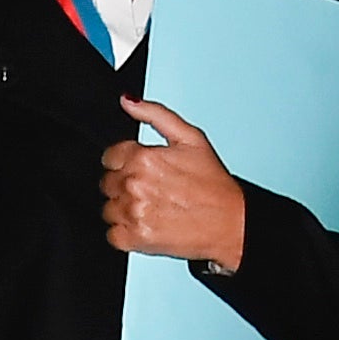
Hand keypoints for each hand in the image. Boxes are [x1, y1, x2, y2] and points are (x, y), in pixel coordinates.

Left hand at [102, 100, 247, 271]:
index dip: (126, 162)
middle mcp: (134, 185)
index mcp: (143, 158)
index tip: (142, 170)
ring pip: (108, 208)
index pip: (109, 157)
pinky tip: (148, 224)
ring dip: (124, 208)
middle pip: (107, 183)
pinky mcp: (135, 239)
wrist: (230, 223)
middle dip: (125, 184)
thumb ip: (155, 114)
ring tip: (153, 207)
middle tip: (152, 190)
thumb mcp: (190, 138)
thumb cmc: (213, 182)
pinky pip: (112, 234)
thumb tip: (128, 101)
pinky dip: (126, 232)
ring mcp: (133, 213)